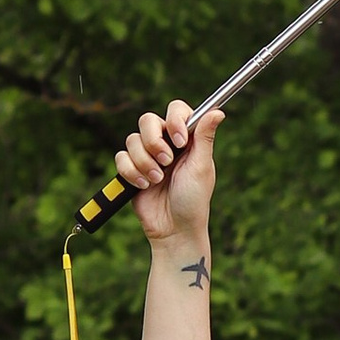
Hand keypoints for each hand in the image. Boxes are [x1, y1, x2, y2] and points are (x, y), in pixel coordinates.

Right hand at [115, 96, 218, 246]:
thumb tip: (218, 112)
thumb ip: (204, 138)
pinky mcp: (131, 169)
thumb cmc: (193, 200)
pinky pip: (121, 157)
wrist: (173, 229)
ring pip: (132, 139)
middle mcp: (165, 143)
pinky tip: (145, 186)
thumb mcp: (201, 168)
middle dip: (154, 142)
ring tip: (157, 180)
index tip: (180, 141)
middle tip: (166, 162)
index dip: (174, 121)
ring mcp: (147, 155)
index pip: (176, 110)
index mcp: (186, 139)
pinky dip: (132, 172)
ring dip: (145, 162)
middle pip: (148, 120)